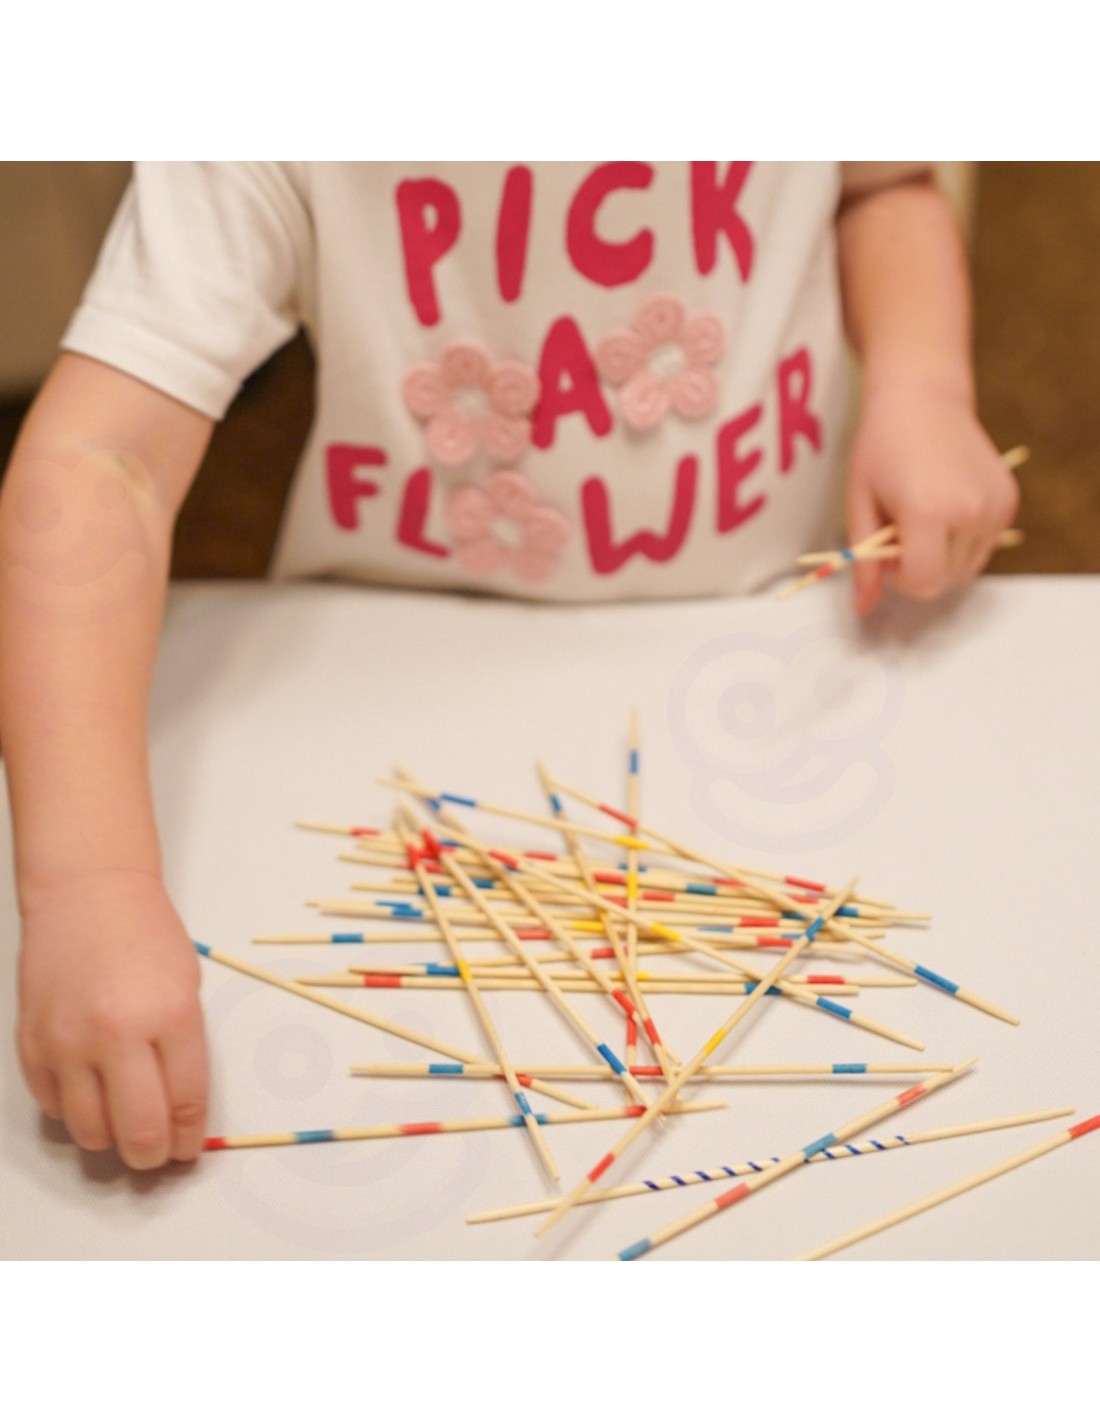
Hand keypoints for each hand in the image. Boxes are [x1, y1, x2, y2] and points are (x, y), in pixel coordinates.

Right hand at [17, 871, 207, 1168]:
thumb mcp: (187, 988)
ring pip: (90, 1130)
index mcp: (170, 1016)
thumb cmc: (145, 935)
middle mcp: (117, 1033)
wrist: (88, 895)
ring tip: (123, 1126)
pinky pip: (53, 1106)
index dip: (188, 1138)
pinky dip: (74, 1113)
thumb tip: (181, 1113)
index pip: (185, 1103)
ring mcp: (68, 1041)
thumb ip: (183, 1050)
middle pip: (139, 1130)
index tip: (188, 1149)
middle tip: (158, 1156)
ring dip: (111, 1140)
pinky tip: (90, 1096)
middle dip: (153, 1156)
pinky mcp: (32, 1044)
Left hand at [846, 384, 1019, 614]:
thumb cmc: (881, 448)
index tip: (889, 547)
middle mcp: (970, 512)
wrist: (922, 398)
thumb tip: (862, 609)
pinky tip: (947, 503)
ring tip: (924, 514)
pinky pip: (984, 545)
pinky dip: (964, 539)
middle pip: (945, 580)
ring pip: (967, 568)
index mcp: (929, 513)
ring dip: (942, 555)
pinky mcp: (1009, 501)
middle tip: (903, 529)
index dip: (899, 576)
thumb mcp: (861, 504)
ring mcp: (995, 507)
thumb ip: (863, 562)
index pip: (922, 583)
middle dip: (920, 567)